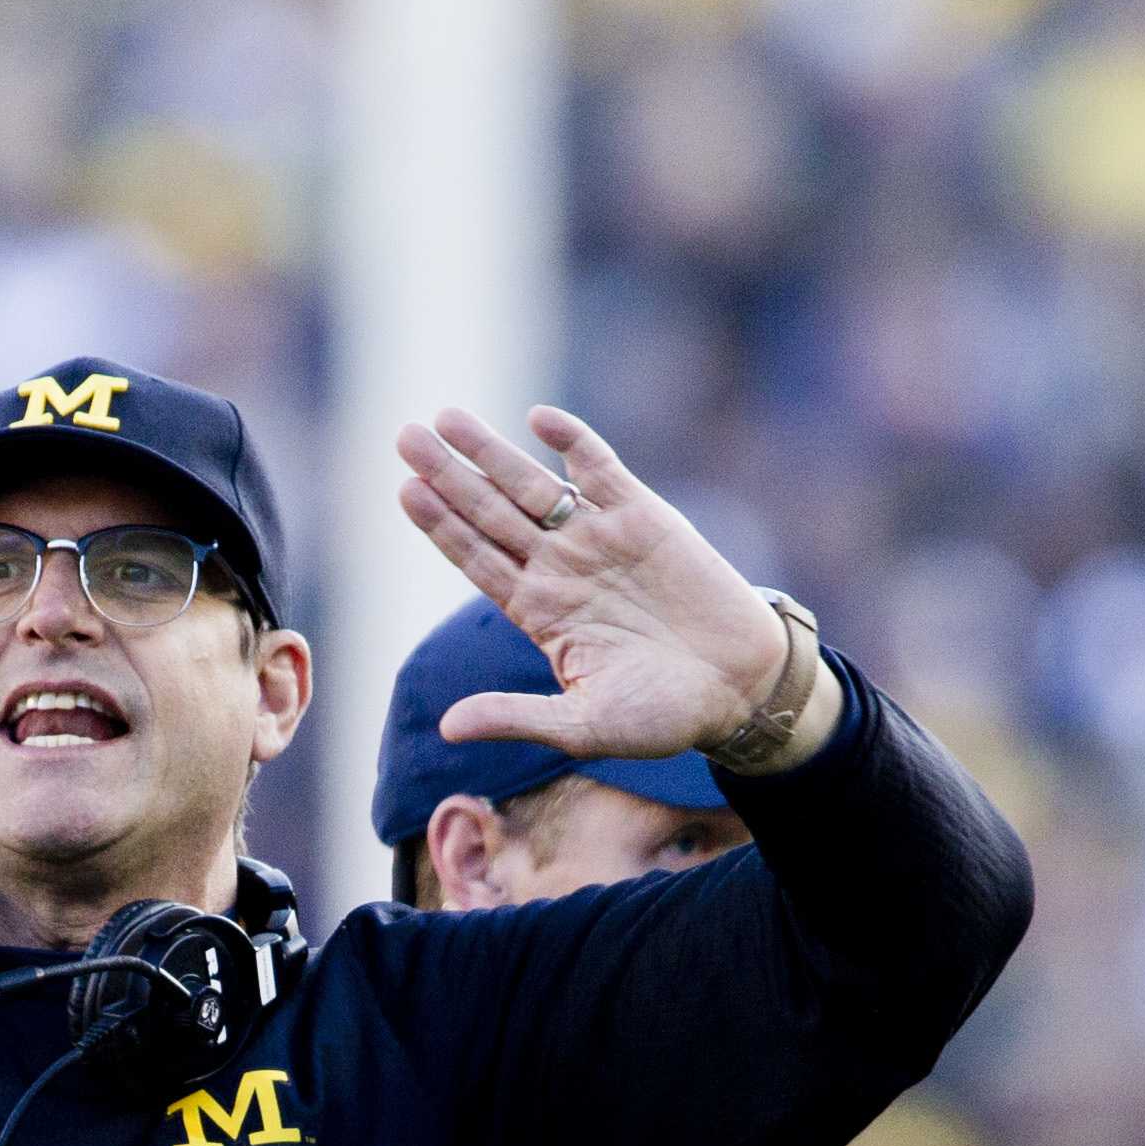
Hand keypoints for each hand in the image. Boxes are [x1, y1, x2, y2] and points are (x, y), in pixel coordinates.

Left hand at [394, 405, 834, 770]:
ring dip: (491, 452)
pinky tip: (539, 418)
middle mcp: (559, 568)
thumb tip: (447, 729)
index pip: (476, 559)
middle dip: (448, 475)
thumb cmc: (660, 716)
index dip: (440, 525)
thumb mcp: (581, 726)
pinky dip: (573, 443)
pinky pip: (600, 469)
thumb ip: (515, 718)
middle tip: (405, 436)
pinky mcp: (644, 517)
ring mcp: (598, 538)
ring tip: (447, 417)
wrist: (739, 687)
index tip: (405, 491)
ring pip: (532, 486)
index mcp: (538, 612)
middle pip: (490, 513)